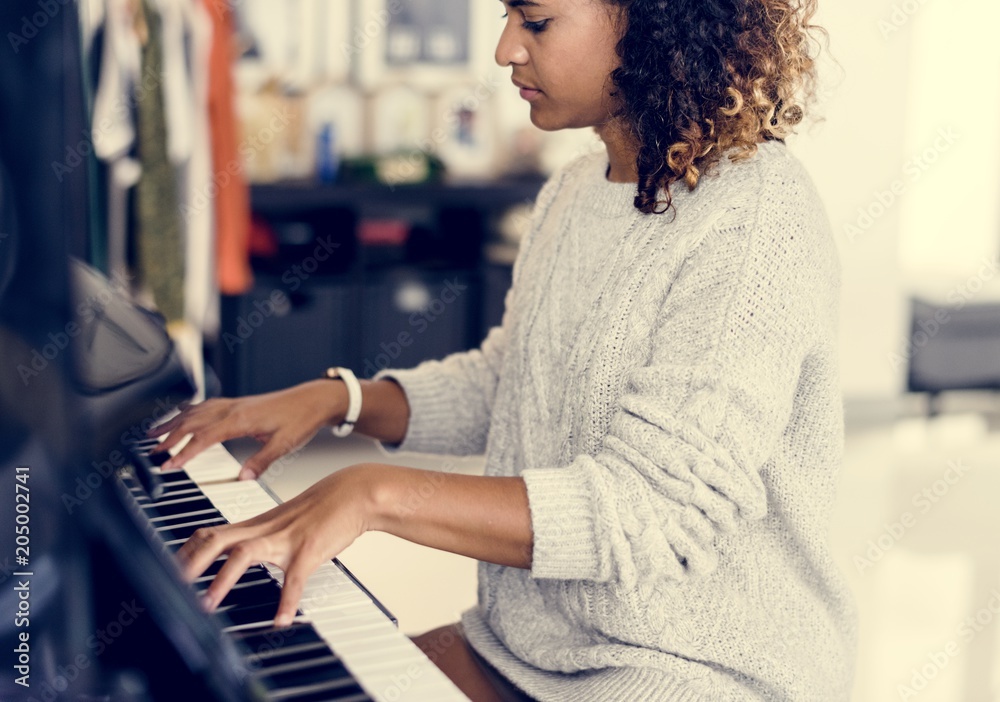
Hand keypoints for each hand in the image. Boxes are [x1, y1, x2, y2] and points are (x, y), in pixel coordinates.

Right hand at [148, 380, 345, 479]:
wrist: (314, 399)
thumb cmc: (301, 420)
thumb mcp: (284, 445)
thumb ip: (261, 462)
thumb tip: (242, 478)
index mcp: (240, 420)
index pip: (203, 437)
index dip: (184, 452)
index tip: (168, 465)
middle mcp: (233, 408)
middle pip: (192, 422)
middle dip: (169, 437)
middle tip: (151, 452)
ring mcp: (234, 403)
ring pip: (195, 411)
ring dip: (173, 422)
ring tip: (153, 433)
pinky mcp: (238, 402)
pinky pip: (205, 405)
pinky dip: (188, 411)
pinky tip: (181, 415)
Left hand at [177, 464, 375, 626]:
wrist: (355, 493)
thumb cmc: (323, 507)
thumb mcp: (285, 520)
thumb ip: (264, 535)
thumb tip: (246, 552)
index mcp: (257, 524)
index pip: (210, 533)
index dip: (186, 552)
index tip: (168, 571)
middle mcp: (265, 529)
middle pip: (216, 539)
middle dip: (189, 563)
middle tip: (170, 588)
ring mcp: (286, 539)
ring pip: (244, 553)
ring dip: (222, 579)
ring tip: (208, 606)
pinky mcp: (309, 550)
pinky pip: (294, 578)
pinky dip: (286, 601)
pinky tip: (282, 619)